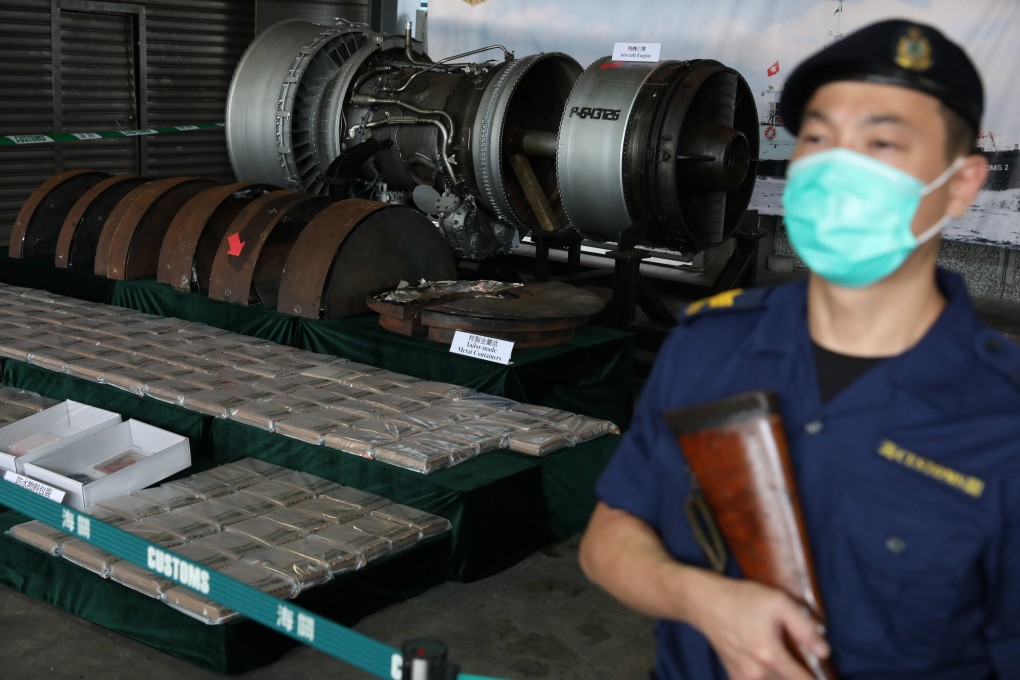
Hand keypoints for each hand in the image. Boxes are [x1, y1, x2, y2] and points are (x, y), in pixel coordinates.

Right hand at [692, 577, 829, 679]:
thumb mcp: (779, 601)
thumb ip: (805, 627)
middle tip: (805, 661)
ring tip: (787, 660)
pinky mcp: (734, 676)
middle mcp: (756, 673)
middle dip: (799, 675)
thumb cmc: (742, 599)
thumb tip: (824, 651)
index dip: (818, 679)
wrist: (705, 603)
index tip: (824, 674)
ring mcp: (743, 677)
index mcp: (769, 655)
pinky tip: (768, 663)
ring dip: (783, 675)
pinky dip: (768, 677)